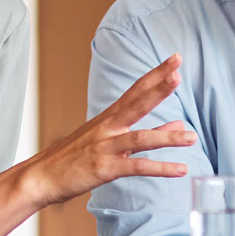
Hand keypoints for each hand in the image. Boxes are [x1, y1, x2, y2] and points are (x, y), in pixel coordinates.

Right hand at [19, 55, 195, 206]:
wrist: (42, 176)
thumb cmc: (74, 158)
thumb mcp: (108, 141)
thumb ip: (146, 133)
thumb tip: (177, 125)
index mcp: (110, 118)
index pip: (137, 89)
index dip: (156, 73)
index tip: (175, 59)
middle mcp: (108, 127)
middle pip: (137, 102)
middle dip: (159, 87)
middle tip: (178, 72)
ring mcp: (105, 147)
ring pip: (140, 139)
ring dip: (168, 137)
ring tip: (192, 137)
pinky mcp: (104, 169)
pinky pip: (136, 167)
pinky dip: (160, 168)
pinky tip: (180, 169)